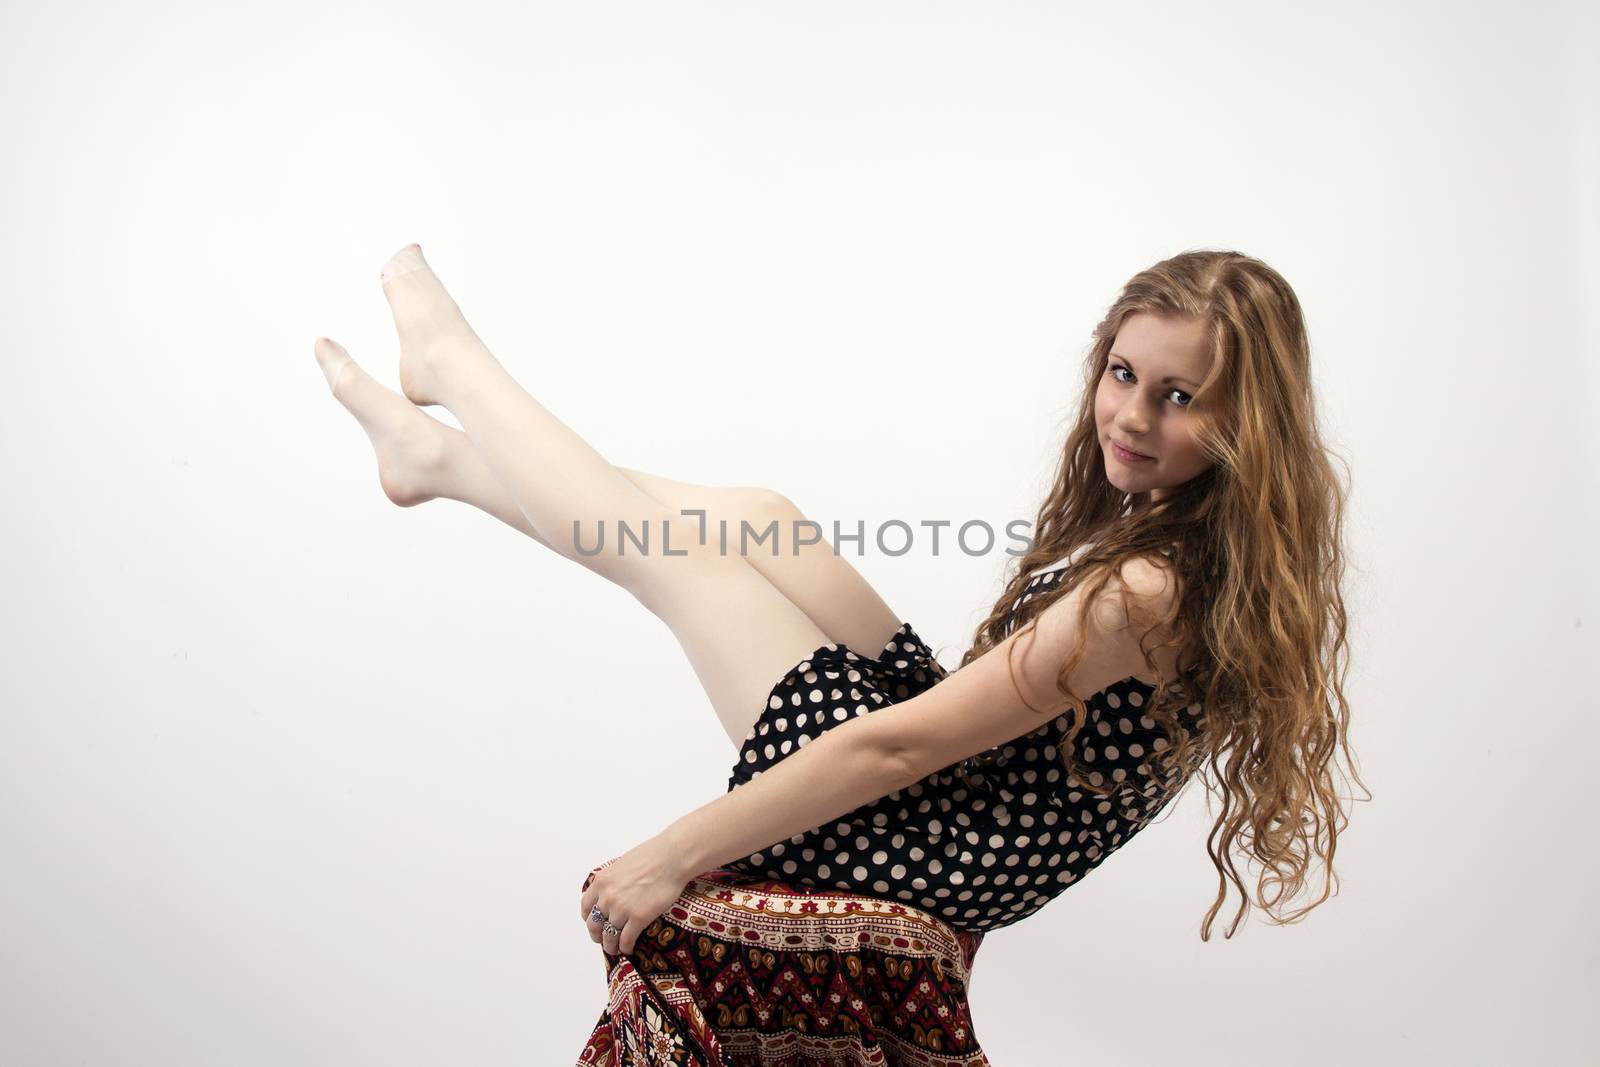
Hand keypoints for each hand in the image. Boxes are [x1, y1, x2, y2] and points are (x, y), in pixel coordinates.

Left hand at [579, 831, 695, 955]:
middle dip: (597, 935)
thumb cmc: (652, 856)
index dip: (589, 918)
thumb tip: (613, 891)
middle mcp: (607, 897)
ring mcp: (622, 908)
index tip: (595, 923)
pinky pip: (626, 939)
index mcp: (602, 882)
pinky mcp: (639, 917)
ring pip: (609, 936)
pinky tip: (628, 949)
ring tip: (616, 949)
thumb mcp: (622, 864)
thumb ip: (613, 880)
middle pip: (594, 925)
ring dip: (611, 945)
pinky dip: (625, 947)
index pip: (586, 907)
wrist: (672, 857)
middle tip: (603, 939)